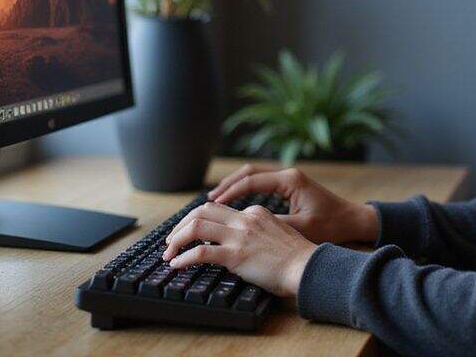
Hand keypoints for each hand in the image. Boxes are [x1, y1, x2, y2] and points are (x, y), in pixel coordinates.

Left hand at [161, 201, 315, 296]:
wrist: (307, 267)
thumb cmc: (297, 257)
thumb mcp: (278, 233)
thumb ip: (259, 231)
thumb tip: (243, 241)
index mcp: (255, 213)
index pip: (218, 210)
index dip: (198, 220)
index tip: (189, 232)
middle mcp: (245, 219)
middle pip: (201, 211)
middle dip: (181, 225)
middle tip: (171, 240)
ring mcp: (239, 236)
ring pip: (196, 227)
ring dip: (177, 239)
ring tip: (168, 253)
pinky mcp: (236, 255)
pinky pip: (200, 252)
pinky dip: (183, 258)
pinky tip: (176, 265)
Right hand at [204, 164, 378, 245]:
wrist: (353, 221)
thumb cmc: (331, 226)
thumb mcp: (301, 229)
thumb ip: (274, 225)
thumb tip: (245, 228)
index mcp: (290, 180)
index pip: (252, 180)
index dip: (230, 192)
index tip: (213, 203)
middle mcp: (288, 174)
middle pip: (249, 172)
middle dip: (228, 185)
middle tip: (209, 200)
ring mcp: (289, 179)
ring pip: (254, 175)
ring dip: (235, 186)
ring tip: (216, 200)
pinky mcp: (290, 186)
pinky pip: (262, 183)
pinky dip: (246, 190)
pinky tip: (235, 203)